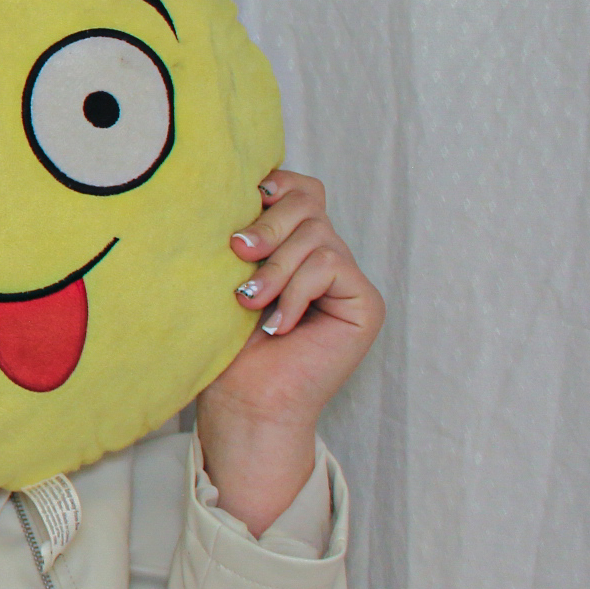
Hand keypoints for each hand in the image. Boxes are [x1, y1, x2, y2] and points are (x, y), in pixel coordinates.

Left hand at [197, 169, 382, 531]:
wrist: (243, 402)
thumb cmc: (224, 346)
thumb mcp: (224, 275)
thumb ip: (243, 234)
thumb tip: (234, 185)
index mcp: (290, 243)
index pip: (298, 188)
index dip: (274, 186)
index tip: (243, 201)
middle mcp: (323, 255)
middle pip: (308, 200)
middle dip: (268, 222)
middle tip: (236, 251)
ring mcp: (347, 279)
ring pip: (316, 234)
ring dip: (275, 268)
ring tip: (248, 302)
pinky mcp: (365, 303)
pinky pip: (330, 266)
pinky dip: (296, 292)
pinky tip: (277, 325)